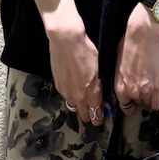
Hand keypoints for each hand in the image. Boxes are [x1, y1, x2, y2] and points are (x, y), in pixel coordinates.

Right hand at [43, 0, 102, 125]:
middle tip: (92, 113)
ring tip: (82, 102)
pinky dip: (70, 96)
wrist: (66, 41)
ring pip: (73, 107)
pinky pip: (66, 96)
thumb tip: (100, 97)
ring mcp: (66, 92)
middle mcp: (78, 97)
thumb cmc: (86, 51)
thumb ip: (99, 87)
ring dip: (79, 106)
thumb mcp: (100, 69)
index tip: (100, 118)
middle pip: (83, 116)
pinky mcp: (58, 85)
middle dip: (89, 116)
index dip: (99, 117)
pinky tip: (73, 89)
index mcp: (92, 94)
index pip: (96, 115)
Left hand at [115, 4, 158, 111]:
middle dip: (139, 98)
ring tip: (150, 89)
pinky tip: (157, 96)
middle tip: (142, 89)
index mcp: (119, 87)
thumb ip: (121, 78)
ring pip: (148, 103)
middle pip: (137, 104)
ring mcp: (146, 91)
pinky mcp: (158, 87)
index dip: (129, 103)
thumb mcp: (117, 64)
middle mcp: (131, 92)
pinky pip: (157, 103)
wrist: (143, 37)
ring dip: (149, 98)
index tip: (132, 101)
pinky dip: (157, 102)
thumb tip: (124, 81)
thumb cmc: (128, 45)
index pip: (124, 105)